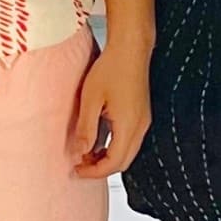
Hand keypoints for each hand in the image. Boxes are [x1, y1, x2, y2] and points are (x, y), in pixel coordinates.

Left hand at [71, 42, 150, 178]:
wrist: (130, 49)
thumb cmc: (112, 67)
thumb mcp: (91, 99)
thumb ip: (86, 128)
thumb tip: (80, 152)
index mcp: (128, 126)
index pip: (113, 163)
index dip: (94, 171)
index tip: (77, 170)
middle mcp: (140, 127)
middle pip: (123, 162)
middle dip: (101, 168)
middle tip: (80, 164)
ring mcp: (143, 121)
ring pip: (128, 153)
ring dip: (108, 158)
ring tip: (86, 152)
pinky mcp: (142, 115)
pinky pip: (130, 141)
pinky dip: (114, 147)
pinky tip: (99, 139)